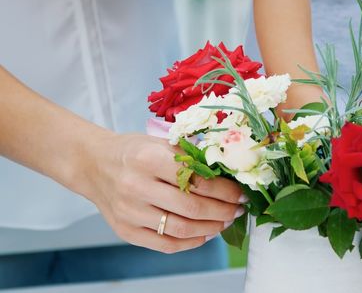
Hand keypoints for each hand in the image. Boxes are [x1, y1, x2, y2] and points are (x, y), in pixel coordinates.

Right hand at [80, 133, 244, 253]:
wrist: (94, 164)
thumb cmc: (134, 151)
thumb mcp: (161, 143)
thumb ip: (191, 158)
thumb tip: (230, 175)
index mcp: (149, 159)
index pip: (198, 180)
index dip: (226, 191)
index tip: (241, 194)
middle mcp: (137, 186)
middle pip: (192, 207)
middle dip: (223, 211)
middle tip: (238, 210)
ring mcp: (130, 212)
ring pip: (181, 229)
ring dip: (211, 228)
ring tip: (225, 222)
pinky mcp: (125, 231)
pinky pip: (165, 245)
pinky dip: (191, 243)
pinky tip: (205, 234)